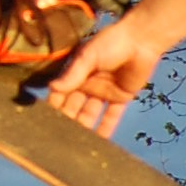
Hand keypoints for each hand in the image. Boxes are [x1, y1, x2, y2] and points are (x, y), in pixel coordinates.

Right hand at [45, 15, 166, 138]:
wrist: (142, 40)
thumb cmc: (112, 42)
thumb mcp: (89, 57)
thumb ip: (73, 74)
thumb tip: (51, 88)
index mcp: (76, 73)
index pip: (60, 94)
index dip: (53, 107)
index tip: (43, 123)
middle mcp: (87, 84)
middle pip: (74, 107)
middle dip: (66, 122)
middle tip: (58, 140)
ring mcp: (103, 92)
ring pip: (90, 113)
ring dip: (84, 128)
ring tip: (76, 145)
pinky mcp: (120, 97)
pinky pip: (111, 115)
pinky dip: (106, 128)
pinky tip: (100, 143)